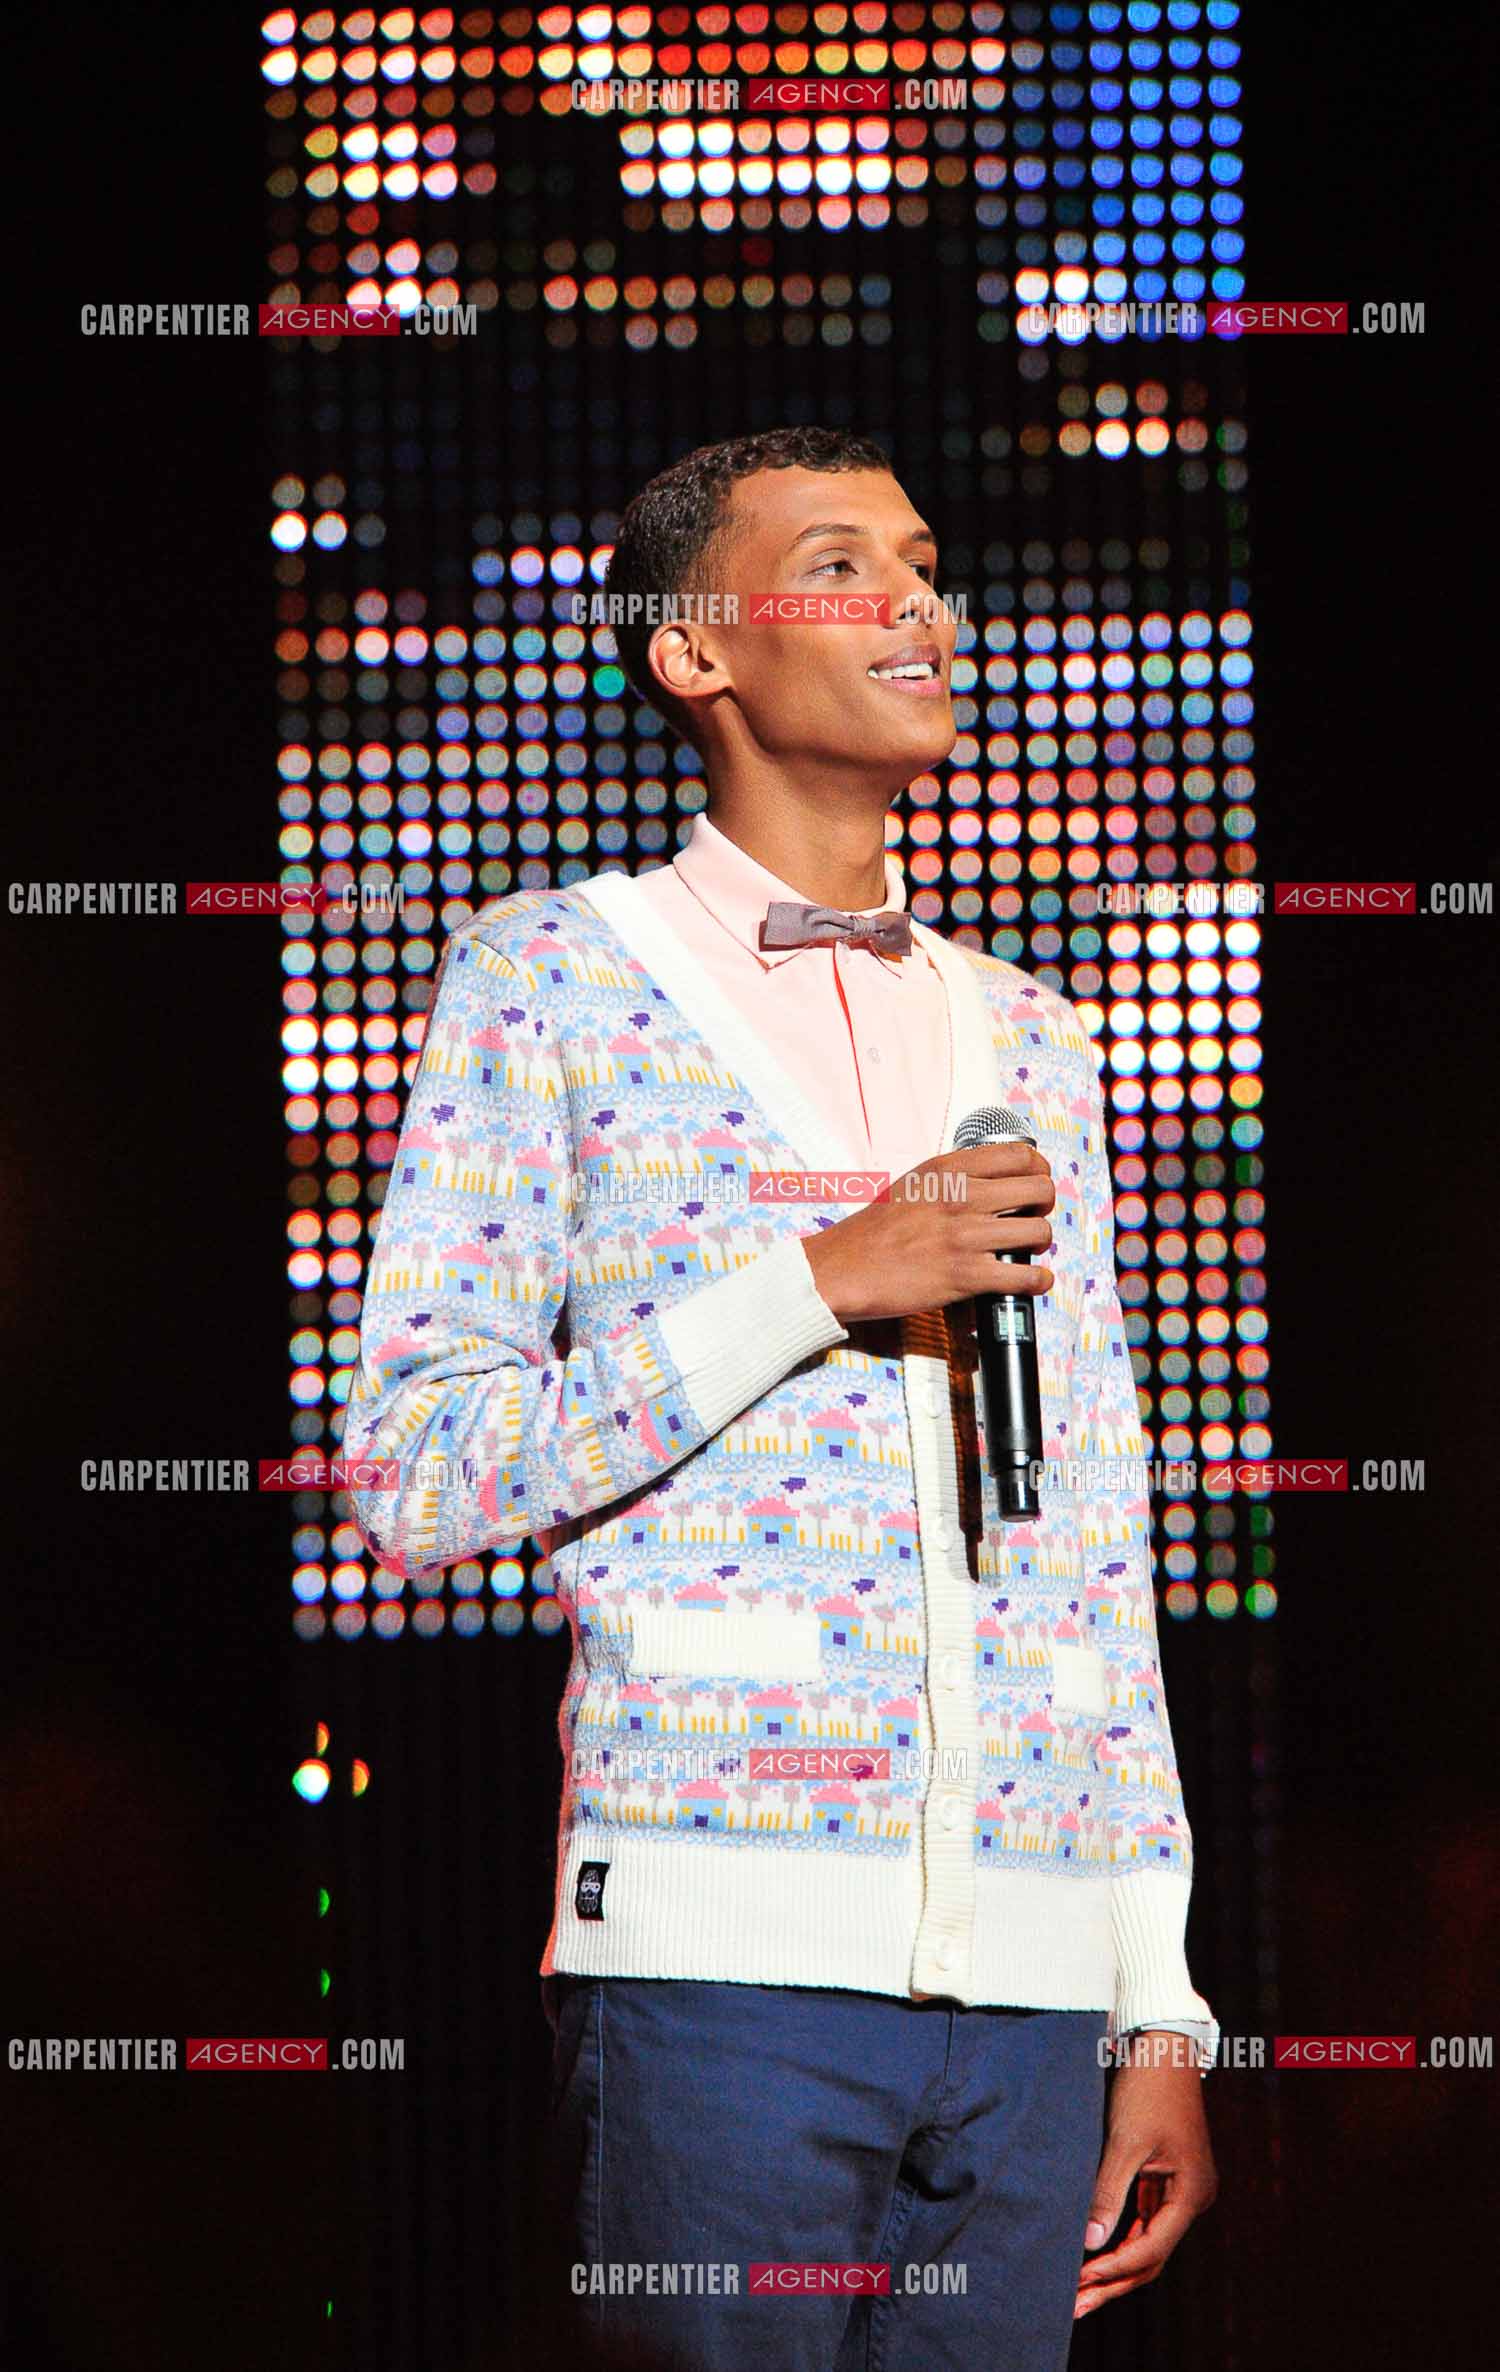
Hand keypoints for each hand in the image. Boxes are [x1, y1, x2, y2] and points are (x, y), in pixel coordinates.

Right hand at [799, 1144, 1055, 1324]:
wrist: (844, 1269)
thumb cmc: (874, 1230)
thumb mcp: (914, 1183)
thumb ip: (953, 1177)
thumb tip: (992, 1179)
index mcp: (949, 1169)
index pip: (1020, 1156)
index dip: (1039, 1171)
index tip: (1037, 1183)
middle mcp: (962, 1197)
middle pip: (1039, 1190)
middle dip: (1044, 1207)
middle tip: (1034, 1219)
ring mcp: (966, 1236)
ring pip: (1039, 1232)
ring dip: (1041, 1244)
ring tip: (1028, 1251)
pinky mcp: (966, 1275)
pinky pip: (1025, 1276)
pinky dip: (1038, 1281)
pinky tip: (1034, 1281)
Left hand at [1073, 2037, 1218, 2321]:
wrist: (1163, 2045)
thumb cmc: (1147, 2086)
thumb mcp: (1124, 2140)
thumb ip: (1108, 2192)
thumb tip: (1090, 2243)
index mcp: (1192, 2192)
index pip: (1151, 2248)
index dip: (1113, 2269)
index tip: (1079, 2283)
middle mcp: (1193, 2197)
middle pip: (1152, 2255)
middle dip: (1114, 2281)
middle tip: (1075, 2304)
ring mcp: (1183, 2189)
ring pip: (1148, 2242)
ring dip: (1115, 2265)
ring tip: (1080, 2290)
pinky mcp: (1168, 2178)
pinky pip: (1146, 2221)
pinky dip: (1121, 2239)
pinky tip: (1095, 2254)